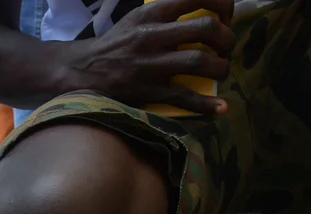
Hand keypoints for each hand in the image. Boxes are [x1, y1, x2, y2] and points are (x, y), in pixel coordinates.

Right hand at [58, 0, 234, 115]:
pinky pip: (185, 98)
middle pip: (206, 28)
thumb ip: (167, 14)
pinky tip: (221, 107)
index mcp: (151, 14)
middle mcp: (152, 36)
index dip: (222, 4)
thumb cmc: (117, 45)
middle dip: (227, 38)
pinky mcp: (149, 91)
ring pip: (200, 62)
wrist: (83, 72)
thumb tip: (203, 13)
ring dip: (221, 68)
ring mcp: (151, 65)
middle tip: (227, 48)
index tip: (226, 17)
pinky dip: (207, 104)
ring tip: (222, 71)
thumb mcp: (138, 19)